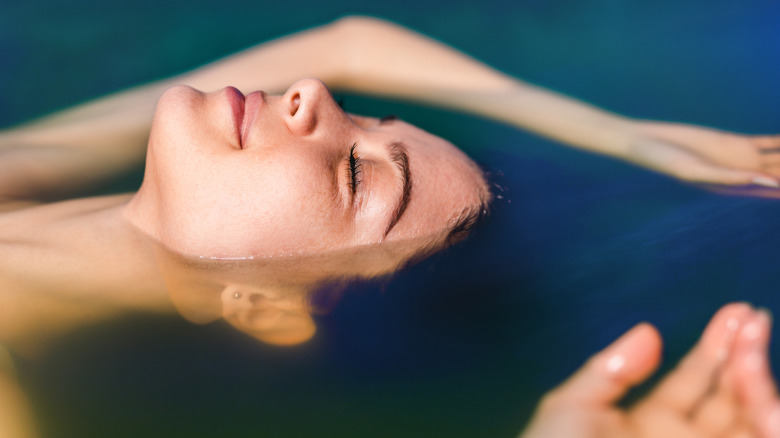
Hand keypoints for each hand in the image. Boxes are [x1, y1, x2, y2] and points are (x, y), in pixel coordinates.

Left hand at [520, 303, 779, 437]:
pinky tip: (763, 397)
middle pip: (730, 397)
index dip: (717, 346)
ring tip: (751, 352)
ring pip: (750, 423)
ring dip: (757, 385)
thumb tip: (649, 331)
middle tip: (753, 319)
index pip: (696, 378)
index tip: (736, 312)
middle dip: (745, 356)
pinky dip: (768, 424)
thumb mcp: (573, 408)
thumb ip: (610, 370)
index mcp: (652, 421)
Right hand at [628, 122, 779, 193]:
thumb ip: (729, 175)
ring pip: (779, 159)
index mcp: (732, 188)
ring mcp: (740, 158)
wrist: (648, 141)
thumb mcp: (694, 171)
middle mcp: (741, 175)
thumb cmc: (665, 161)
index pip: (770, 191)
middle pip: (779, 175)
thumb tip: (766, 179)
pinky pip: (769, 142)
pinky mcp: (736, 141)